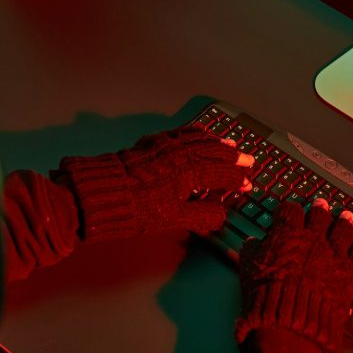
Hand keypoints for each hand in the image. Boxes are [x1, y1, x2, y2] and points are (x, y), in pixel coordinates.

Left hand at [58, 128, 253, 241]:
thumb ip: (203, 216)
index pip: (223, 173)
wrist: (104, 193)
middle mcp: (183, 152)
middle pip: (215, 151)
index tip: (247, 185)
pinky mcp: (154, 141)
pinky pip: (183, 132)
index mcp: (192, 171)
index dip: (237, 180)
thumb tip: (220, 214)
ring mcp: (168, 144)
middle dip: (234, 157)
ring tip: (231, 143)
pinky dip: (197, 133)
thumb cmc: (138, 209)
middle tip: (248, 160)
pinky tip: (199, 134)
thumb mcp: (175, 219)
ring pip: (200, 138)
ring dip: (218, 141)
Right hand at [235, 200, 352, 352]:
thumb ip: (251, 251)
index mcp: (287, 233)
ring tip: (346, 216)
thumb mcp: (248, 269)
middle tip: (321, 204)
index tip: (290, 210)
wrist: (290, 324)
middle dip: (319, 208)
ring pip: (343, 228)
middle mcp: (312, 238)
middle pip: (319, 214)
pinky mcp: (351, 271)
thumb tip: (252, 242)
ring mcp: (334, 253)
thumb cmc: (266, 298)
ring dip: (345, 221)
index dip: (290, 209)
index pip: (290, 210)